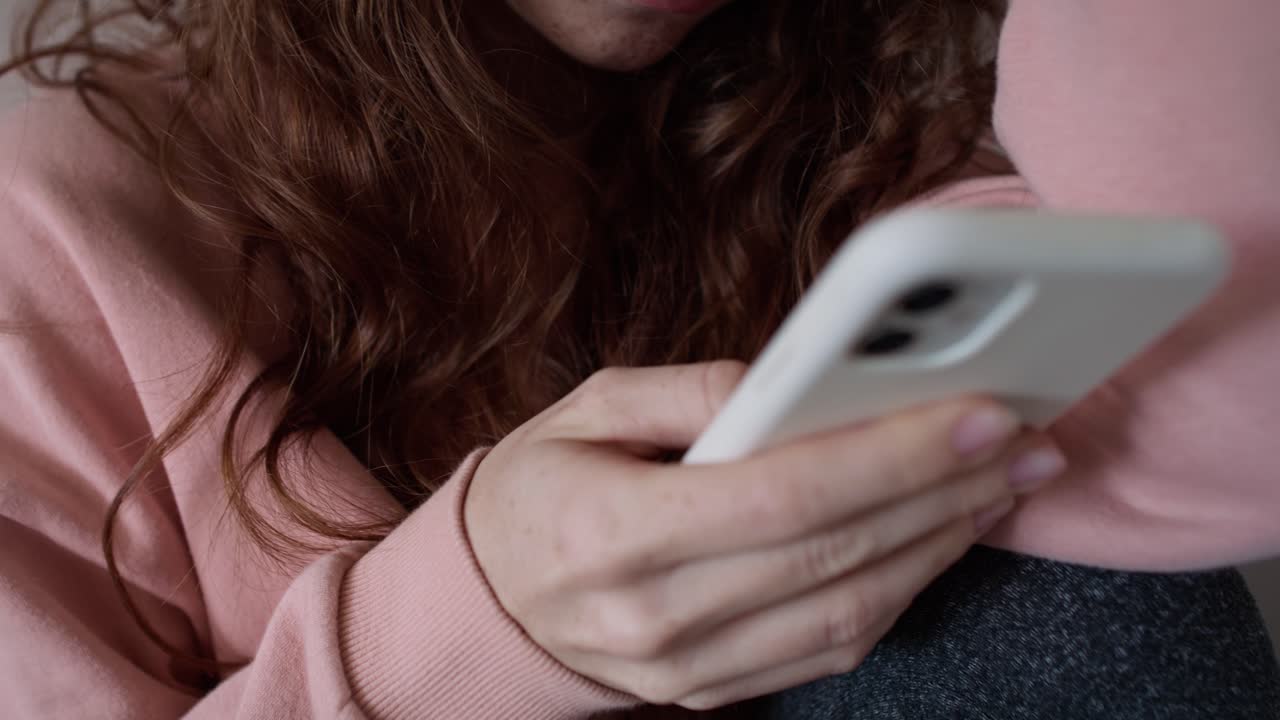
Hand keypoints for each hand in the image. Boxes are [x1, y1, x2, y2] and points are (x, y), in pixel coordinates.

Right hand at [465, 362, 1062, 709]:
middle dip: (945, 494)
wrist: (486, 602)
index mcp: (622, 530)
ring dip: (940, 547)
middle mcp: (661, 614)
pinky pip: (831, 649)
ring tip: (1001, 488)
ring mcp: (689, 667)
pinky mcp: (713, 690)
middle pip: (837, 554)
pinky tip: (937, 541)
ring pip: (851, 612)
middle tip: (1022, 443)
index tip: (977, 413)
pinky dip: (899, 594)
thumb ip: (682, 390)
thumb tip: (783, 383)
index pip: (785, 495)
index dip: (892, 455)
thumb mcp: (583, 409)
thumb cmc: (537, 490)